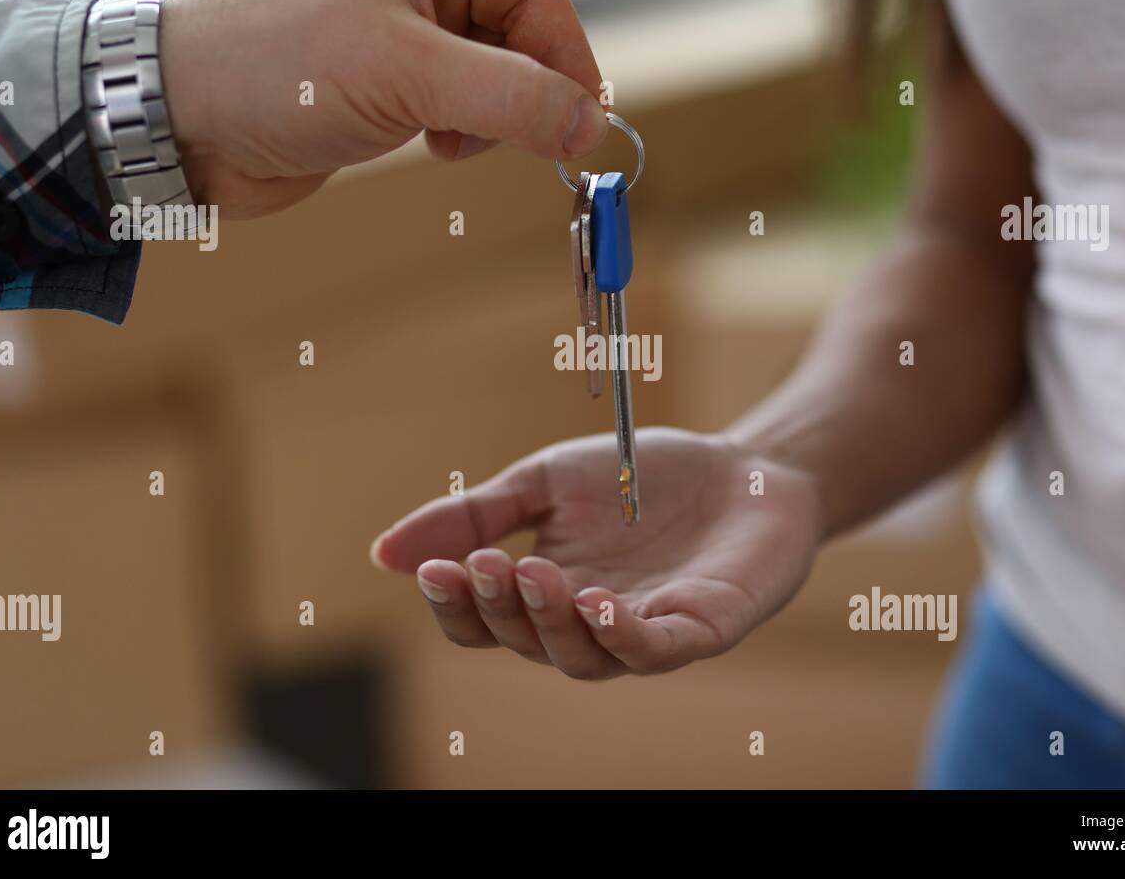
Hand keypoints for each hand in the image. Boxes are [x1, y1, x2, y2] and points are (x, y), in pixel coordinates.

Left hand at [159, 0, 607, 217]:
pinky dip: (464, 135)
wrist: (184, 125)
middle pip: (519, 36)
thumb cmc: (270, 65)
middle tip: (533, 141)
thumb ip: (508, 97)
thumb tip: (587, 125)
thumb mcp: (406, 72)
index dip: (565, 55)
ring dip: (492, 120)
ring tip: (454, 141)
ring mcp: (403, 35)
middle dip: (526, 92)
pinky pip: (461, 109)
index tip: (583, 119)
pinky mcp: (389, 87)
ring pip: (494, 79)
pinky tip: (434, 148)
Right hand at [370, 428, 823, 679]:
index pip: (483, 622)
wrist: (742, 466)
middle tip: (487, 562)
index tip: (436, 567)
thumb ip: (474, 515)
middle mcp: (587, 624)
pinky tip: (597, 604)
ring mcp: (644, 632)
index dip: (455, 605)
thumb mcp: (546, 482)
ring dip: (551, 623)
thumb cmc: (643, 478)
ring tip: (535, 573)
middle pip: (525, 643)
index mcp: (544, 592)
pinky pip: (655, 652)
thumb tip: (382, 555)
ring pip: (582, 658)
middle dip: (499, 608)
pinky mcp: (700, 631)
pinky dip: (623, 637)